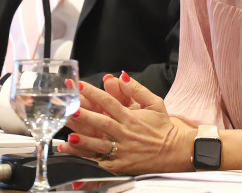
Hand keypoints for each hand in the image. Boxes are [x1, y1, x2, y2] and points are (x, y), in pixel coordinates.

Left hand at [61, 72, 193, 174]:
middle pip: (101, 123)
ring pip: (99, 145)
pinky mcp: (119, 165)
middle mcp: (125, 134)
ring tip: (67, 137)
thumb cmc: (163, 127)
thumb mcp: (155, 103)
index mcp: (131, 117)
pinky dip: (86, 159)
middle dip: (84, 115)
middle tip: (68, 109)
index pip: (109, 102)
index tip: (79, 86)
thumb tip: (123, 76)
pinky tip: (74, 155)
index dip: (93, 93)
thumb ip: (137, 89)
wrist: (175, 151)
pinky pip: (100, 162)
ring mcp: (122, 150)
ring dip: (83, 141)